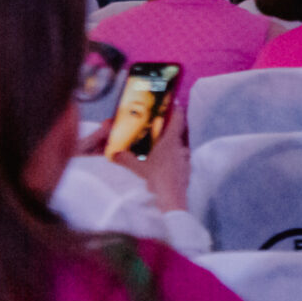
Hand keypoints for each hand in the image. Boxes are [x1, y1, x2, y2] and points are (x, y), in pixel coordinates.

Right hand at [111, 97, 191, 215]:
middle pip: (179, 133)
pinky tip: (166, 164)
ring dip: (173, 145)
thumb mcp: (139, 168)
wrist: (172, 195)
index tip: (176, 104)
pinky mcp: (187, 168)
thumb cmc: (157, 177)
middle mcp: (181, 147)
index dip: (177, 111)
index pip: (178, 120)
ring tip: (162, 148)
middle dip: (172, 130)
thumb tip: (114, 154)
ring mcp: (186, 158)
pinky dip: (175, 158)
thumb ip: (126, 159)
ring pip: (180, 146)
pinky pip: (181, 158)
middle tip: (163, 128)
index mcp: (171, 142)